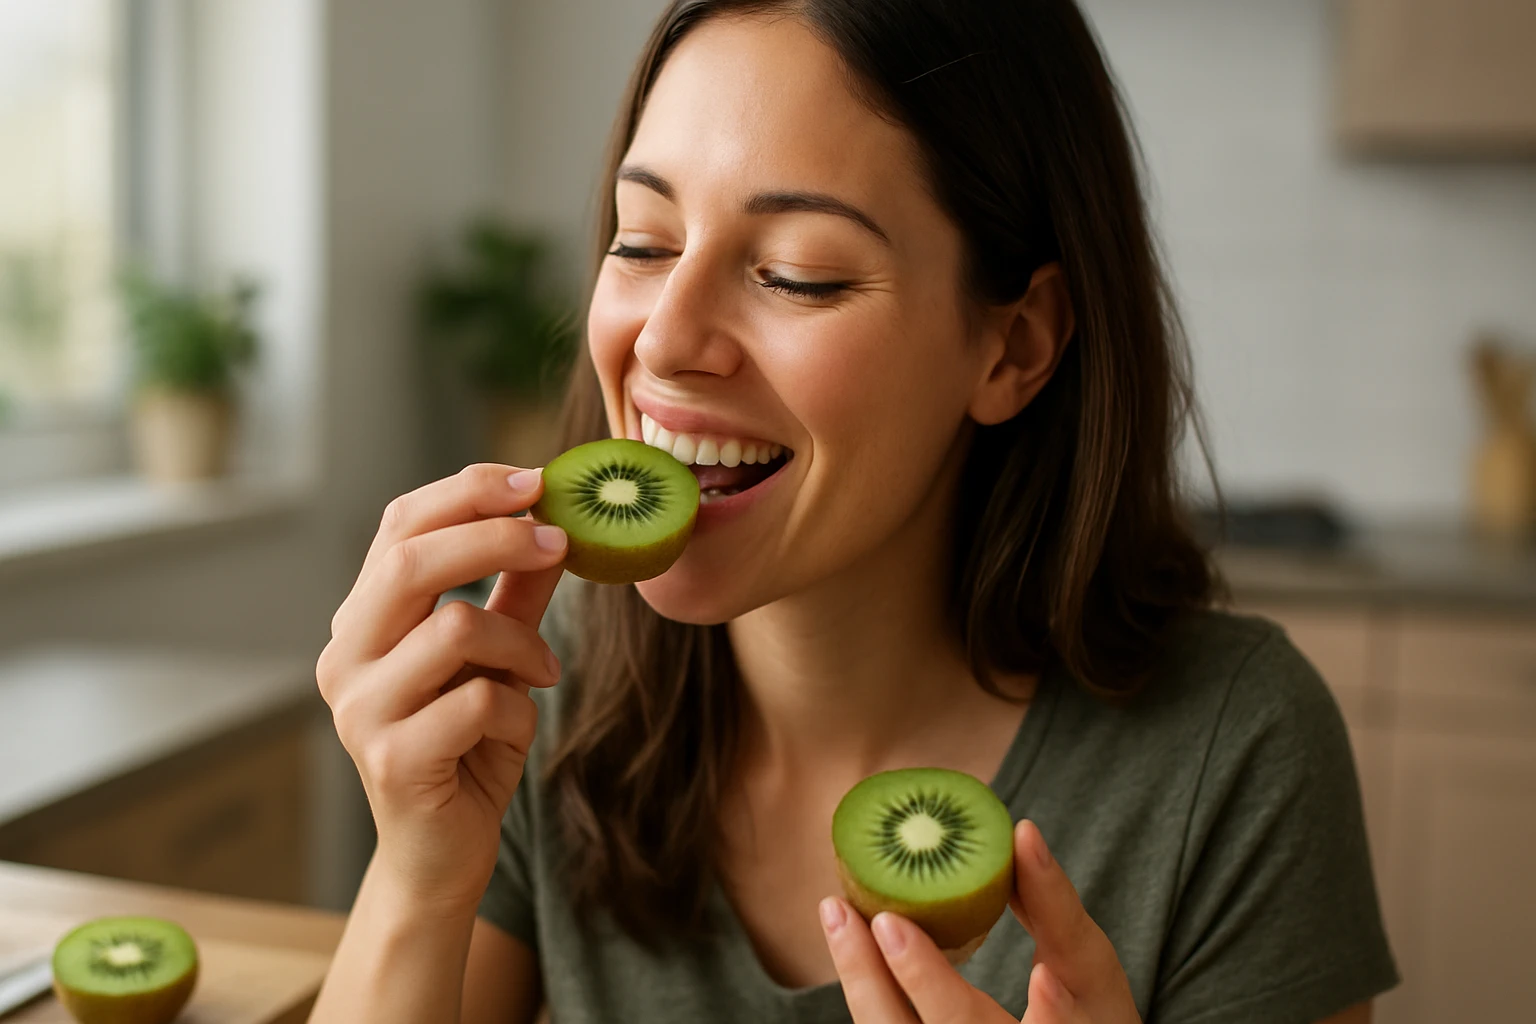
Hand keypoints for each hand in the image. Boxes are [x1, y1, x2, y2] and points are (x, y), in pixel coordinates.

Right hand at [317, 464, 567, 913]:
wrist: (442, 853)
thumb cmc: (467, 745)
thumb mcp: (498, 656)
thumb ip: (516, 592)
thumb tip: (552, 522)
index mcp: (363, 619)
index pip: (399, 525)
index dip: (466, 492)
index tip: (535, 481)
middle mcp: (346, 656)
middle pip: (410, 562)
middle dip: (494, 537)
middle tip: (559, 539)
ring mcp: (359, 710)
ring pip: (453, 629)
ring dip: (521, 641)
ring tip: (542, 669)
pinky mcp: (391, 759)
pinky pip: (475, 701)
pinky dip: (517, 705)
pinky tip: (518, 722)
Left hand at [821, 820, 1139, 1022]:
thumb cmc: (1085, 1012)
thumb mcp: (1090, 969)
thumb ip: (1057, 908)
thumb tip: (1022, 831)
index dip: (1044, 1012)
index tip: (1034, 972)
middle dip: (923, 983)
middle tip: (884, 919)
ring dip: (865, 981)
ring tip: (839, 915)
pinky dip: (865, 990)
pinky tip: (847, 944)